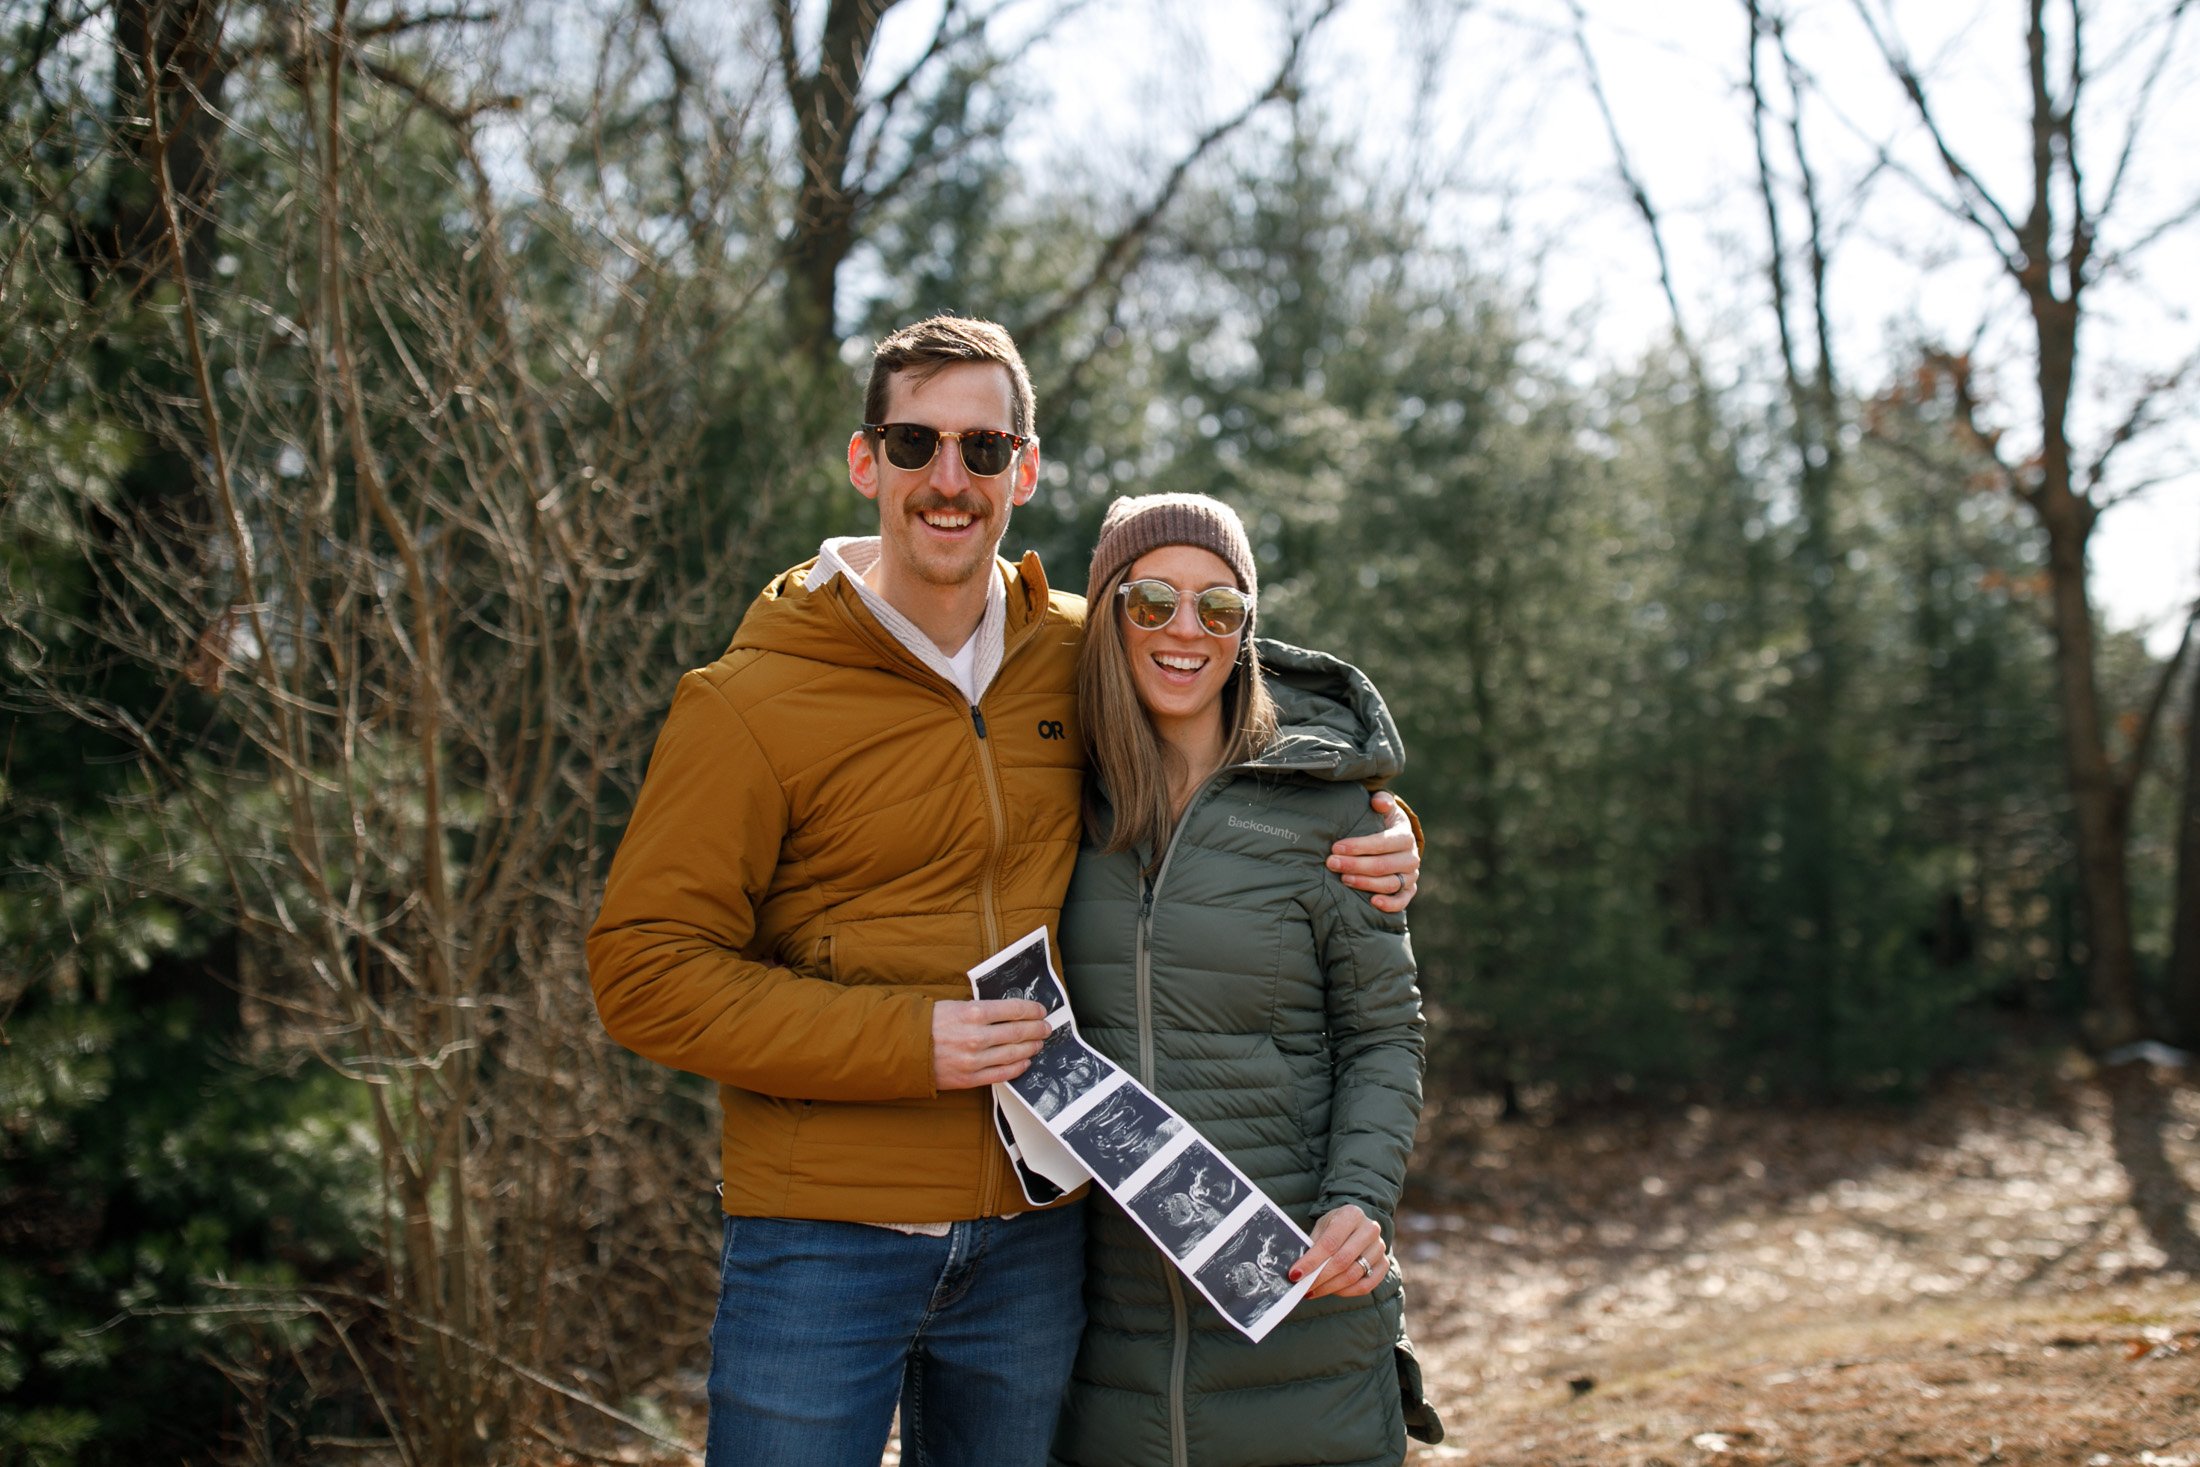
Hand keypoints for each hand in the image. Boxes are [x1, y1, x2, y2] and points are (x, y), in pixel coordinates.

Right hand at [931, 999, 1050, 1090]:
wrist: (902, 1049)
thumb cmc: (928, 1024)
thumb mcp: (954, 1006)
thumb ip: (981, 1010)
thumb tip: (1008, 1012)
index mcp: (973, 1012)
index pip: (1014, 1010)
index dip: (1032, 1010)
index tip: (1041, 1010)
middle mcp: (977, 1036)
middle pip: (1018, 1032)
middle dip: (1037, 1029)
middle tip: (1046, 1028)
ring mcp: (974, 1060)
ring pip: (1013, 1054)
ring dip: (1030, 1048)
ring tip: (1038, 1044)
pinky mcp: (969, 1078)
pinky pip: (1001, 1074)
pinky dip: (1017, 1068)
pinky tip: (1025, 1062)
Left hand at [1288, 1204, 1387, 1299]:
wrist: (1358, 1224)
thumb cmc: (1336, 1226)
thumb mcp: (1322, 1226)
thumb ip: (1313, 1245)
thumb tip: (1298, 1271)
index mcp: (1352, 1214)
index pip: (1330, 1242)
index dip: (1311, 1261)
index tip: (1295, 1274)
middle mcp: (1370, 1229)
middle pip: (1342, 1261)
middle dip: (1319, 1278)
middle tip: (1303, 1287)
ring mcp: (1379, 1247)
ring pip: (1353, 1275)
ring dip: (1330, 1287)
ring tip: (1313, 1291)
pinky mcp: (1384, 1264)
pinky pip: (1365, 1286)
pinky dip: (1346, 1292)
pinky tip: (1332, 1291)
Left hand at [1328, 790, 1419, 912]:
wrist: (1396, 839)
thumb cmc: (1383, 822)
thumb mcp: (1383, 808)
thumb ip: (1381, 802)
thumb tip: (1378, 803)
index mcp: (1405, 836)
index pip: (1383, 843)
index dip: (1359, 846)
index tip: (1336, 847)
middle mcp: (1411, 858)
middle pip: (1383, 865)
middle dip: (1355, 865)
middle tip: (1331, 863)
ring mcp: (1410, 876)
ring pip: (1389, 884)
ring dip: (1365, 883)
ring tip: (1343, 879)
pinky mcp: (1408, 890)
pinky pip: (1402, 901)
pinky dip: (1390, 904)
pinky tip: (1373, 902)